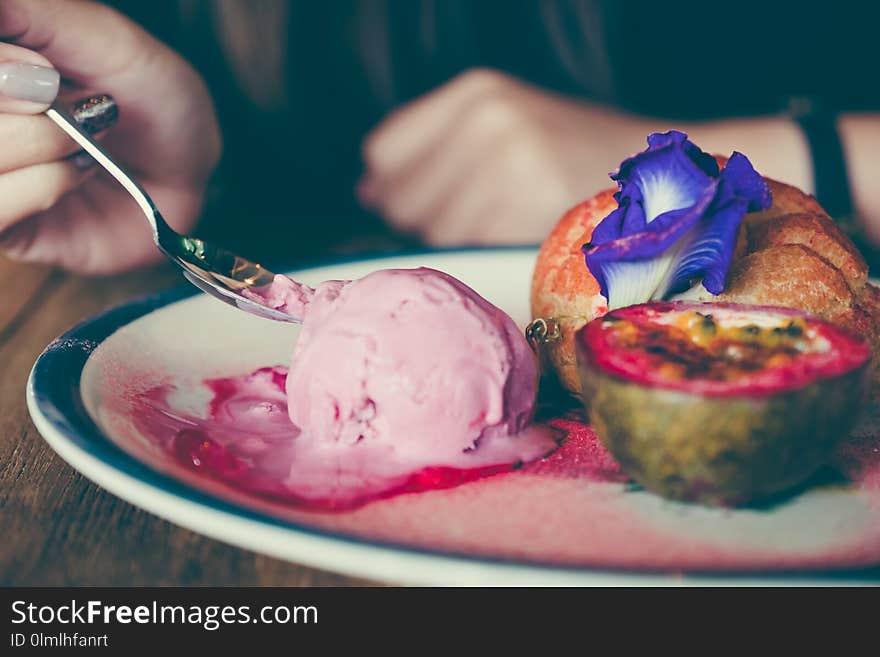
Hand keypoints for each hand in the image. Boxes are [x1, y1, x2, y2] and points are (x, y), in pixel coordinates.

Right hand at [0, 0, 220, 273]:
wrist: (194, 165)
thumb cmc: (151, 96)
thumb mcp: (99, 37)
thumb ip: (30, 15)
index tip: (42, 71)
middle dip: (16, 100)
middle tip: (67, 97)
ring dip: (37, 143)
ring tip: (84, 139)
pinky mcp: (7, 227)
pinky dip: (42, 185)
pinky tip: (79, 174)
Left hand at [358, 68, 652, 245]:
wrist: (665, 178)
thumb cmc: (580, 159)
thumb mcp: (509, 126)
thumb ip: (438, 148)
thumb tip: (368, 190)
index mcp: (477, 91)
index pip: (383, 152)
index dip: (393, 189)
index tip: (420, 204)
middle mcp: (487, 117)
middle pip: (401, 197)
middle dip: (424, 222)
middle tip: (476, 223)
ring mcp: (508, 159)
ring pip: (433, 231)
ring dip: (458, 244)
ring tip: (503, 230)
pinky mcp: (526, 204)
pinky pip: (469, 249)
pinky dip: (483, 256)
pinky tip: (514, 241)